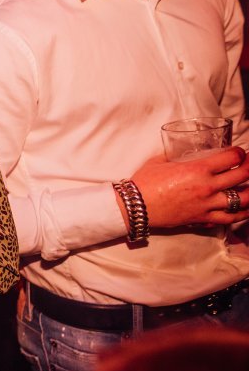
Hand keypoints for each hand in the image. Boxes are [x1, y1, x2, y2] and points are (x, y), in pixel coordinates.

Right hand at [130, 147, 248, 228]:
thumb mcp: (159, 161)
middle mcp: (207, 187)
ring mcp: (207, 205)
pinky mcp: (202, 218)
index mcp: (197, 169)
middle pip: (243, 176)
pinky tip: (246, 208)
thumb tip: (180, 152)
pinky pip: (229, 218)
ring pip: (242, 199)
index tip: (240, 153)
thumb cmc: (144, 182)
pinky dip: (241, 213)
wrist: (134, 207)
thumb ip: (175, 156)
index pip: (232, 158)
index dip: (240, 153)